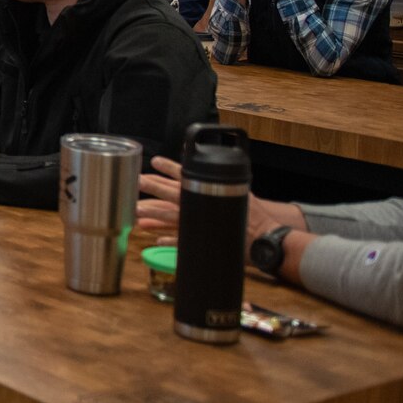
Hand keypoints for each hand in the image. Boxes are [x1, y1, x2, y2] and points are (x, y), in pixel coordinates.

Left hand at [140, 156, 304, 246]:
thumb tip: (197, 165)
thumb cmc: (250, 213)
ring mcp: (200, 222)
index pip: (188, 176)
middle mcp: (202, 204)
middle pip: (173, 193)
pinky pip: (183, 240)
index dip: (170, 168)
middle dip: (154, 187)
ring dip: (154, 215)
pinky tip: (157, 241)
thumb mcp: (237, 190)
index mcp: (209, 191)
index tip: (154, 161)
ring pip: (172, 217)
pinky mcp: (203, 239)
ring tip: (137, 212)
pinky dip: (170, 240)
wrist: (266, 235)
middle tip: (136, 180)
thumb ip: (218, 179)